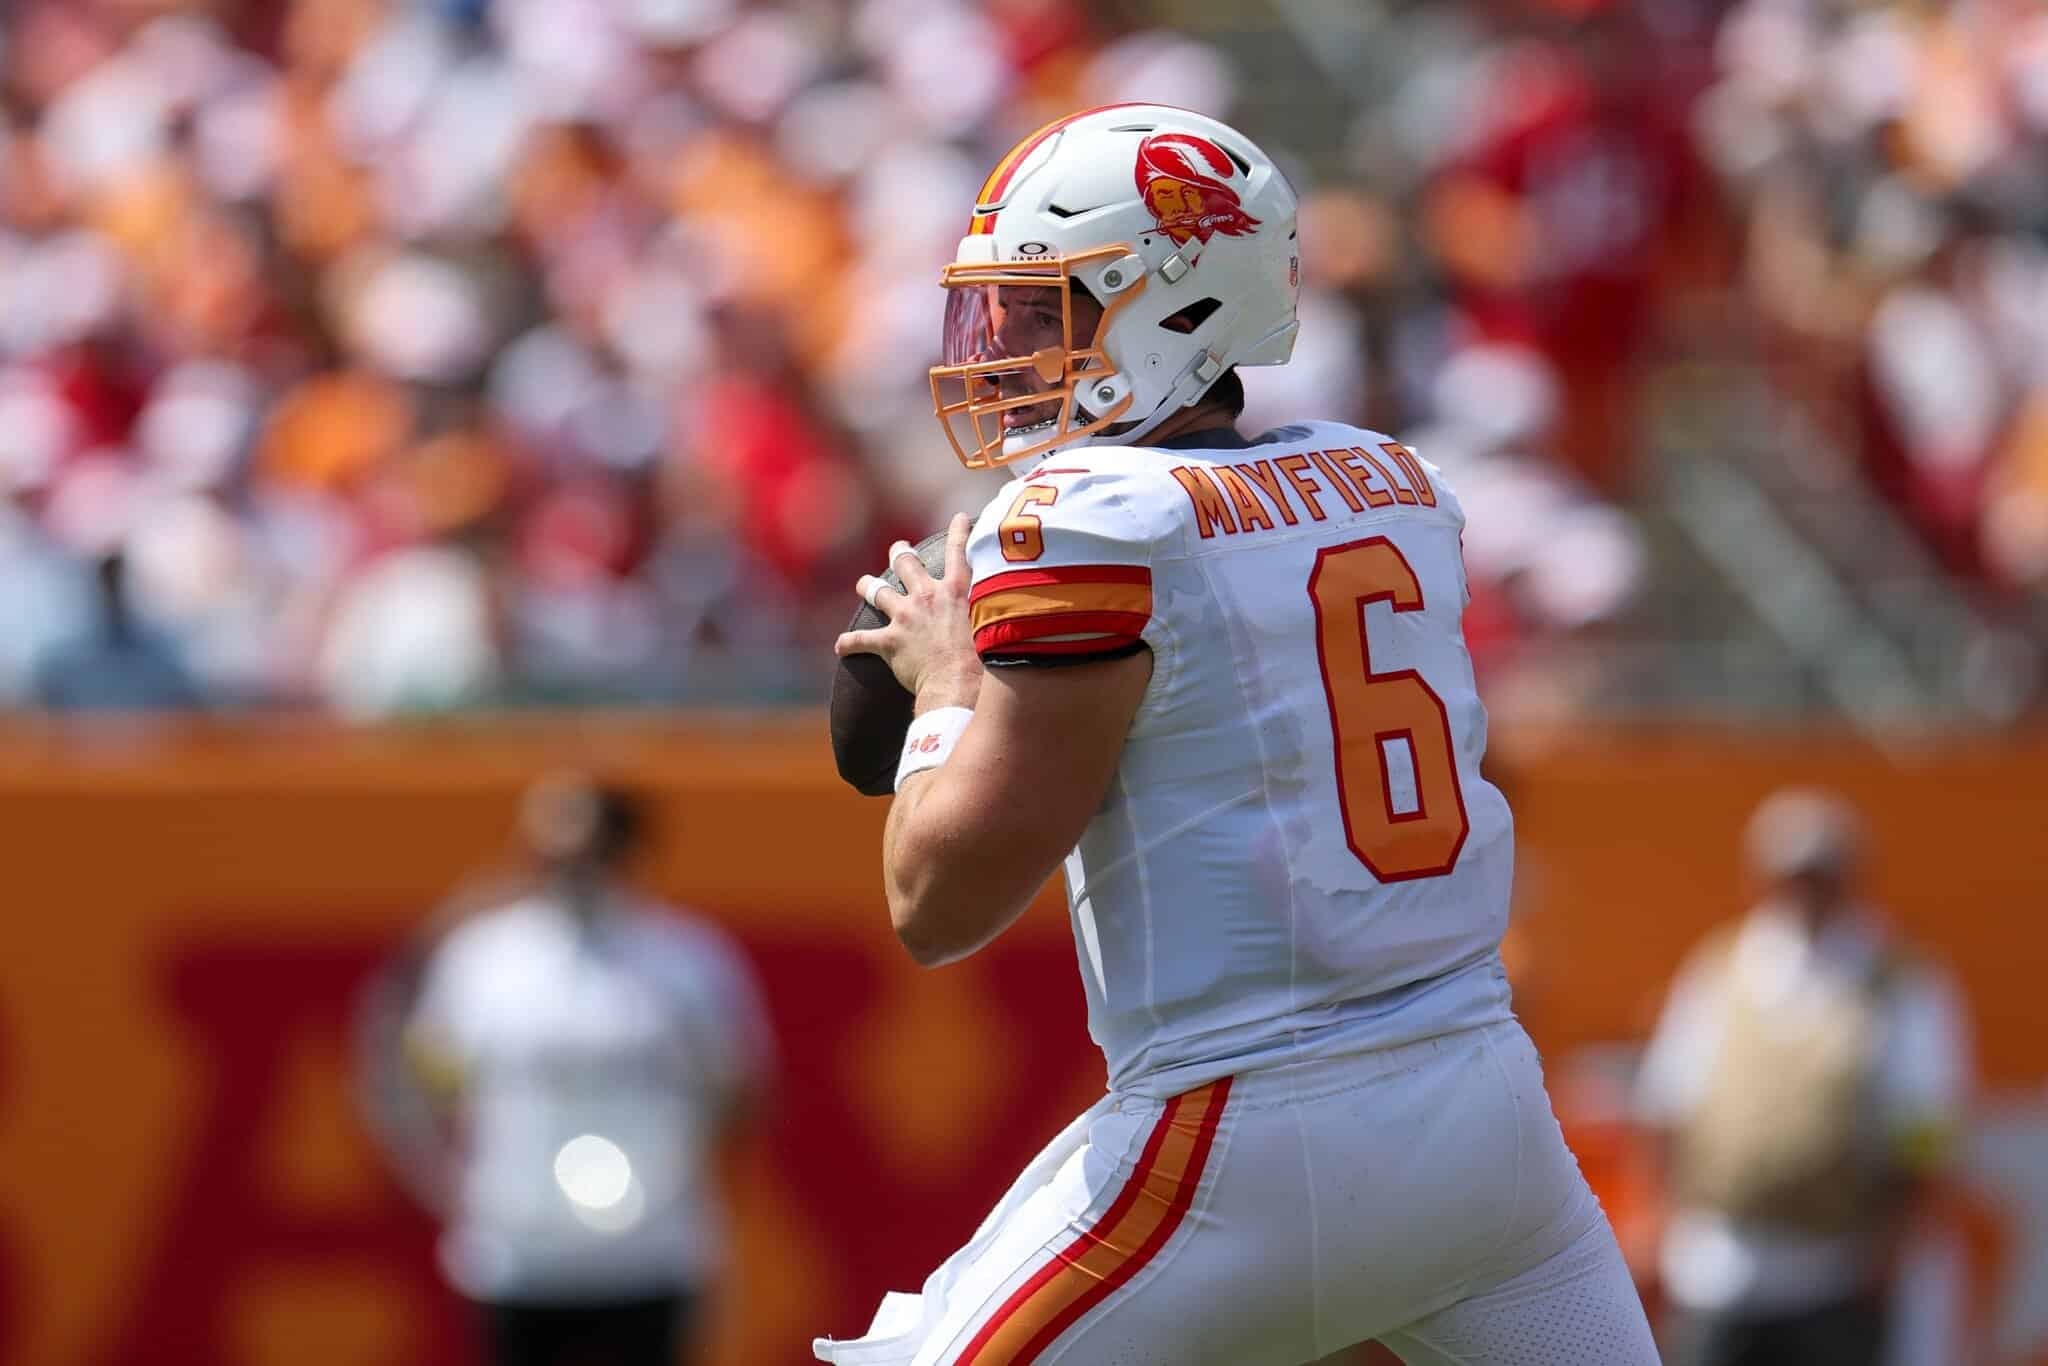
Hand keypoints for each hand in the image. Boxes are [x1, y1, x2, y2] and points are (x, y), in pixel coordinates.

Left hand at [836, 513, 981, 711]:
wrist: (958, 684)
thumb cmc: (984, 662)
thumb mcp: (996, 627)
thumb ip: (998, 612)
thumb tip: (1021, 610)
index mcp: (956, 590)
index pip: (959, 552)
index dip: (958, 531)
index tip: (957, 517)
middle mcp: (927, 596)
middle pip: (906, 563)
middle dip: (900, 553)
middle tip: (898, 549)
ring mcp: (905, 617)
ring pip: (877, 591)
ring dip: (868, 585)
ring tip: (863, 583)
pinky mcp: (889, 641)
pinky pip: (860, 641)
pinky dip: (849, 644)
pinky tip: (841, 647)